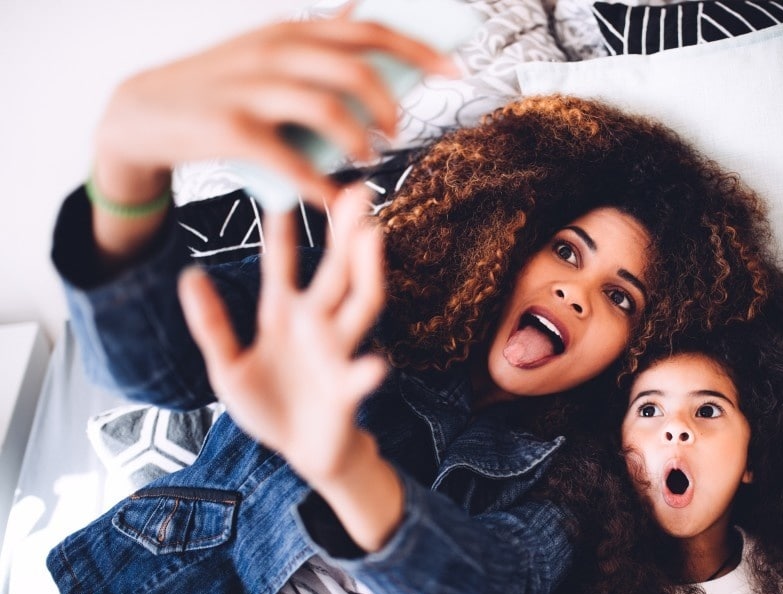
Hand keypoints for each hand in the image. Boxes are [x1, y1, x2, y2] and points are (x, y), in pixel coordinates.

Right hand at [93, 11, 457, 212]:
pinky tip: (337, 200)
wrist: (141, 114)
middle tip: (397, 133)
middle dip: (390, 105)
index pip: (367, 30)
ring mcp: (251, 89)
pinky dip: (324, 186)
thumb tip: (362, 11)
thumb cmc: (219, 87)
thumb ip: (314, 38)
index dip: (418, 49)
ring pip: (330, 110)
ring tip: (369, 160)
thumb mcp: (264, 50)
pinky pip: (294, 161)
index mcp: (290, 31)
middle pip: (356, 69)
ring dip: (362, 141)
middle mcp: (274, 52)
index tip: (456, 70)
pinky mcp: (232, 131)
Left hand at [177, 184, 389, 484]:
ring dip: (367, 272)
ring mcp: (336, 354)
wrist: (302, 453)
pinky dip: (366, 373)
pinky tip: (373, 366)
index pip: (282, 266)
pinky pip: (359, 378)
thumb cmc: (268, 406)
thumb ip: (212, 325)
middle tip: (354, 191)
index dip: (280, 232)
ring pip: (359, 305)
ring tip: (372, 238)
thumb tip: (188, 275)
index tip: (279, 192)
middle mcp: (317, 326)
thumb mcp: (227, 367)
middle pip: (335, 271)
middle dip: (344, 232)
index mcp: (284, 316)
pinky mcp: (347, 390)